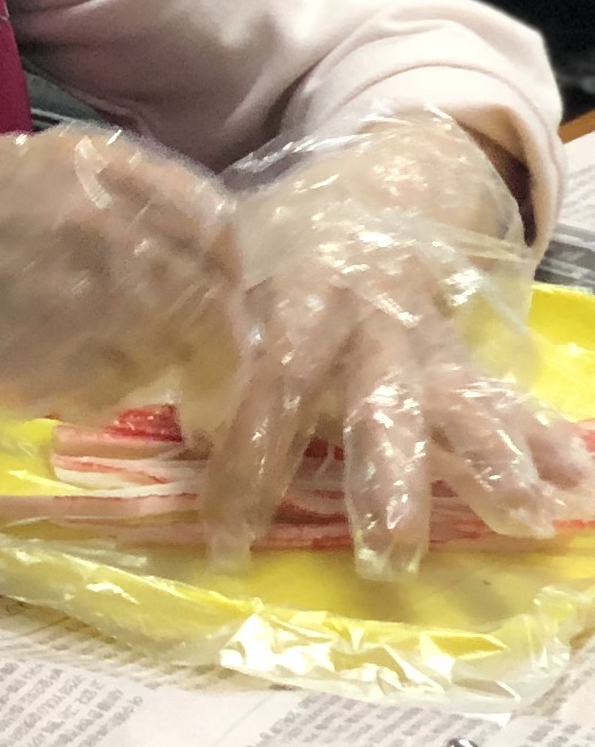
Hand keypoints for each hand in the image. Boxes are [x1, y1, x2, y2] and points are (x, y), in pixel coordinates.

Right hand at [0, 131, 234, 410]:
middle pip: (170, 265)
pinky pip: (51, 365)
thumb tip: (131, 262)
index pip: (174, 197)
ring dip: (144, 365)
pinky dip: (67, 389)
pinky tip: (51, 401)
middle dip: (206, 324)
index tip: (234, 296)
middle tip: (214, 375)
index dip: (217, 253)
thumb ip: (32, 218)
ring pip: (122, 322)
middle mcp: (25, 200)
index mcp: (27, 160)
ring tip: (134, 394)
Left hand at [189, 120, 586, 575]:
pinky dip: (541, 437)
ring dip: (494, 462)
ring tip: (527, 518)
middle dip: (389, 477)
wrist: (365, 199)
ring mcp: (424, 343)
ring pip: (460, 403)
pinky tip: (575, 480)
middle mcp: (370, 324)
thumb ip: (205, 351)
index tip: (229, 542)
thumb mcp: (226, 284)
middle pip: (379, 404)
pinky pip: (503, 398)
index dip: (249, 463)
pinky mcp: (460, 357)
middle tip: (394, 546)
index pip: (270, 389)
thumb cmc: (272, 262)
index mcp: (298, 300)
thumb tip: (190, 432)